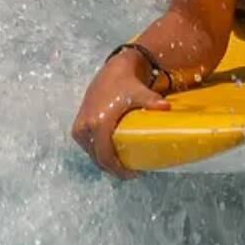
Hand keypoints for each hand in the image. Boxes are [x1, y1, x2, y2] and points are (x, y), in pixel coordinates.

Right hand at [71, 52, 169, 178]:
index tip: (134, 174)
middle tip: (133, 171)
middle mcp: (84, 128)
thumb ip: (152, 101)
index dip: (119, 170)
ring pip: (93, 155)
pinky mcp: (78, 127)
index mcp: (97, 123)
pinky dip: (101, 153)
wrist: (112, 71)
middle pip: (99, 160)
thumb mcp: (139, 93)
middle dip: (115, 168)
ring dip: (107, 161)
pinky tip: (114, 154)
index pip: (105, 157)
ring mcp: (79, 128)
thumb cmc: (126, 83)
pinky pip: (89, 147)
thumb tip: (166, 108)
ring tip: (125, 163)